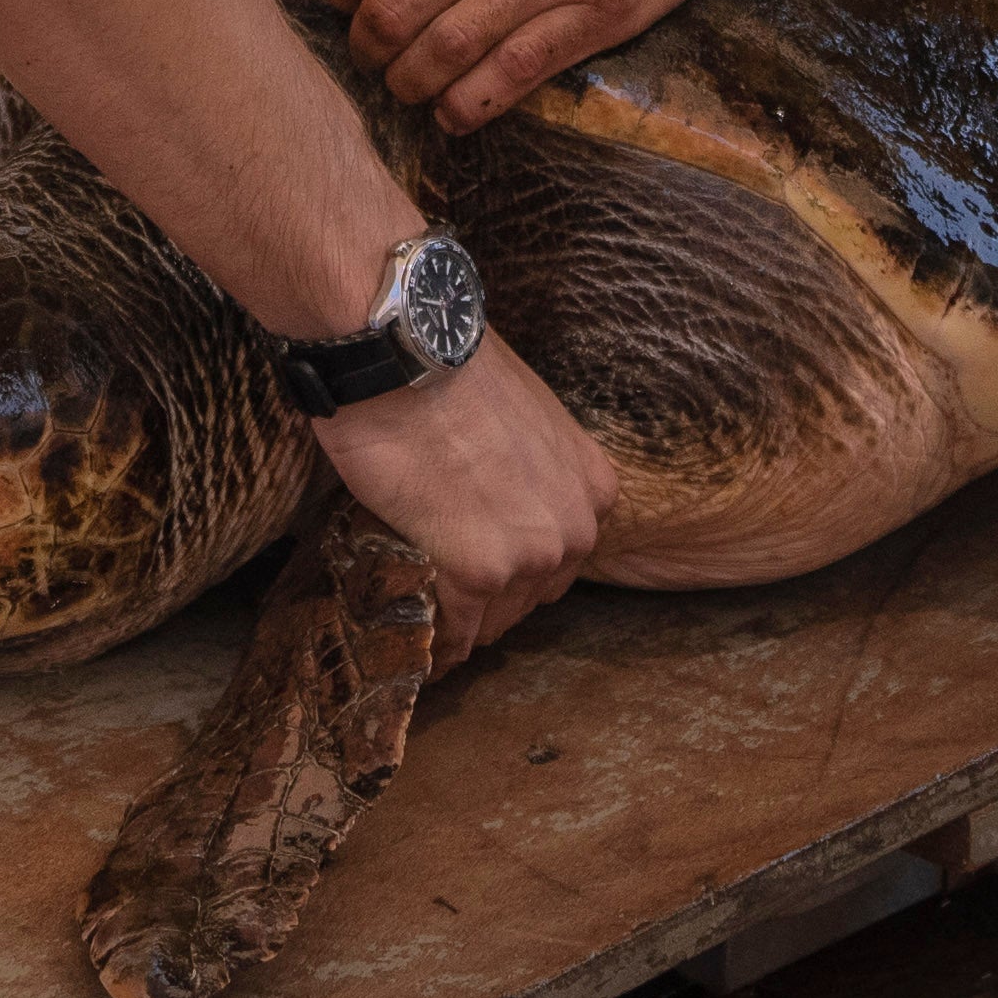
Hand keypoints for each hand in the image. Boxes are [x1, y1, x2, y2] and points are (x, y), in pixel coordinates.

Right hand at [306, 338, 613, 648]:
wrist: (405, 353)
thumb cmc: (449, 371)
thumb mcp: (523, 418)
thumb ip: (529, 469)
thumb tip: (497, 491)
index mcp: (592, 490)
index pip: (560, 555)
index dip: (517, 564)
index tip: (484, 572)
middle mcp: (575, 529)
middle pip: (532, 594)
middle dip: (492, 598)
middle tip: (449, 597)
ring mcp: (530, 555)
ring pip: (494, 619)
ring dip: (461, 622)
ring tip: (428, 620)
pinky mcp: (478, 573)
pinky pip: (455, 631)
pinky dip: (435, 642)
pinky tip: (419, 644)